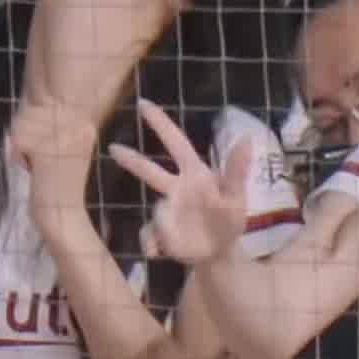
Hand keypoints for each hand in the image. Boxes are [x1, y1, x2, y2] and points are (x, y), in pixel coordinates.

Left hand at [8, 99, 101, 211]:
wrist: (62, 216)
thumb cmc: (56, 185)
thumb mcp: (60, 149)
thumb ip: (49, 126)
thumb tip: (27, 107)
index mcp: (85, 125)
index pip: (41, 109)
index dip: (33, 130)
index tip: (48, 154)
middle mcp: (78, 126)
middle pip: (29, 114)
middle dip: (25, 138)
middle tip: (42, 163)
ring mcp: (63, 136)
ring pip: (20, 126)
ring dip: (20, 148)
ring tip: (38, 167)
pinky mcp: (47, 148)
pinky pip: (16, 141)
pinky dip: (16, 157)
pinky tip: (32, 171)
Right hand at [107, 98, 258, 266]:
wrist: (220, 254)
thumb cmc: (229, 221)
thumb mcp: (236, 197)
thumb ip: (237, 170)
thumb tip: (246, 138)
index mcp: (193, 174)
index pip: (176, 143)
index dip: (160, 123)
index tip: (143, 103)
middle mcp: (175, 189)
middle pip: (150, 170)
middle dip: (131, 159)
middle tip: (112, 146)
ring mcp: (166, 211)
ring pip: (154, 213)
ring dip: (158, 226)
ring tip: (169, 241)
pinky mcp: (160, 234)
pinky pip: (150, 238)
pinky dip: (153, 245)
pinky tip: (159, 253)